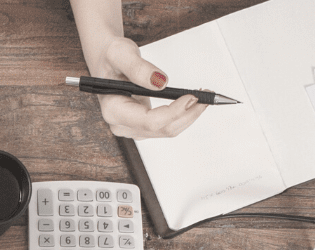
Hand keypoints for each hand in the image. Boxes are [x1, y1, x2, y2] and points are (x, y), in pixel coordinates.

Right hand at [85, 36, 205, 138]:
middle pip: (162, 129)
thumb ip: (138, 68)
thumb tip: (161, 82)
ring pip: (167, 131)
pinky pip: (167, 127)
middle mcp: (121, 125)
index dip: (174, 111)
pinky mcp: (142, 126)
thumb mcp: (120, 53)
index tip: (191, 96)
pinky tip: (191, 102)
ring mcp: (132, 128)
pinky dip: (182, 115)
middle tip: (205, 95)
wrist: (108, 62)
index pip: (149, 121)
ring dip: (188, 116)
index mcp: (113, 111)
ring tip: (203, 97)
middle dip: (187, 114)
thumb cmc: (111, 57)